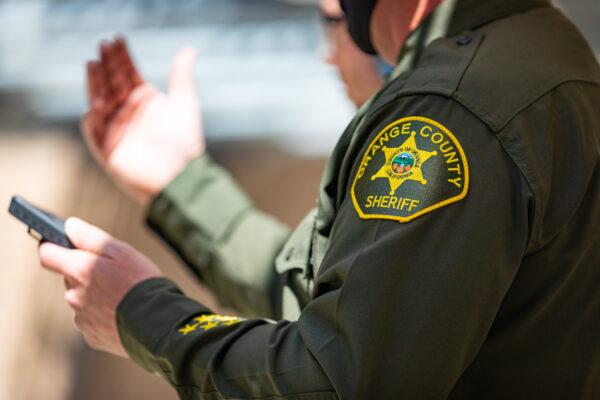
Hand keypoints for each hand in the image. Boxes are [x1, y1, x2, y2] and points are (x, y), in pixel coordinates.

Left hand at [38, 217, 162, 356]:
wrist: (159, 322)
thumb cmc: (142, 282)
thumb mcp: (121, 251)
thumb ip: (90, 237)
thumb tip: (70, 226)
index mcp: (79, 271)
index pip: (47, 255)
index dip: (51, 246)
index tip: (57, 243)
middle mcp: (74, 296)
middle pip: (71, 278)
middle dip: (86, 274)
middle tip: (115, 274)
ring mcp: (81, 319)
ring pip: (82, 300)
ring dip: (96, 296)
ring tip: (123, 296)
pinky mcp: (91, 336)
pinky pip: (92, 321)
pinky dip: (104, 316)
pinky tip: (123, 313)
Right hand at [82, 37, 204, 205]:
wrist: (180, 177)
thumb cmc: (185, 143)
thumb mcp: (184, 104)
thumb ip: (182, 77)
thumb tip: (189, 50)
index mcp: (145, 101)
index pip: (128, 74)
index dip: (122, 57)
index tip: (117, 40)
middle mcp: (129, 113)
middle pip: (112, 85)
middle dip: (106, 66)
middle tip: (102, 46)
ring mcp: (118, 130)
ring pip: (101, 103)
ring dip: (95, 85)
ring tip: (92, 65)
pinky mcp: (109, 151)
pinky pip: (96, 133)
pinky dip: (93, 120)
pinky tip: (94, 106)